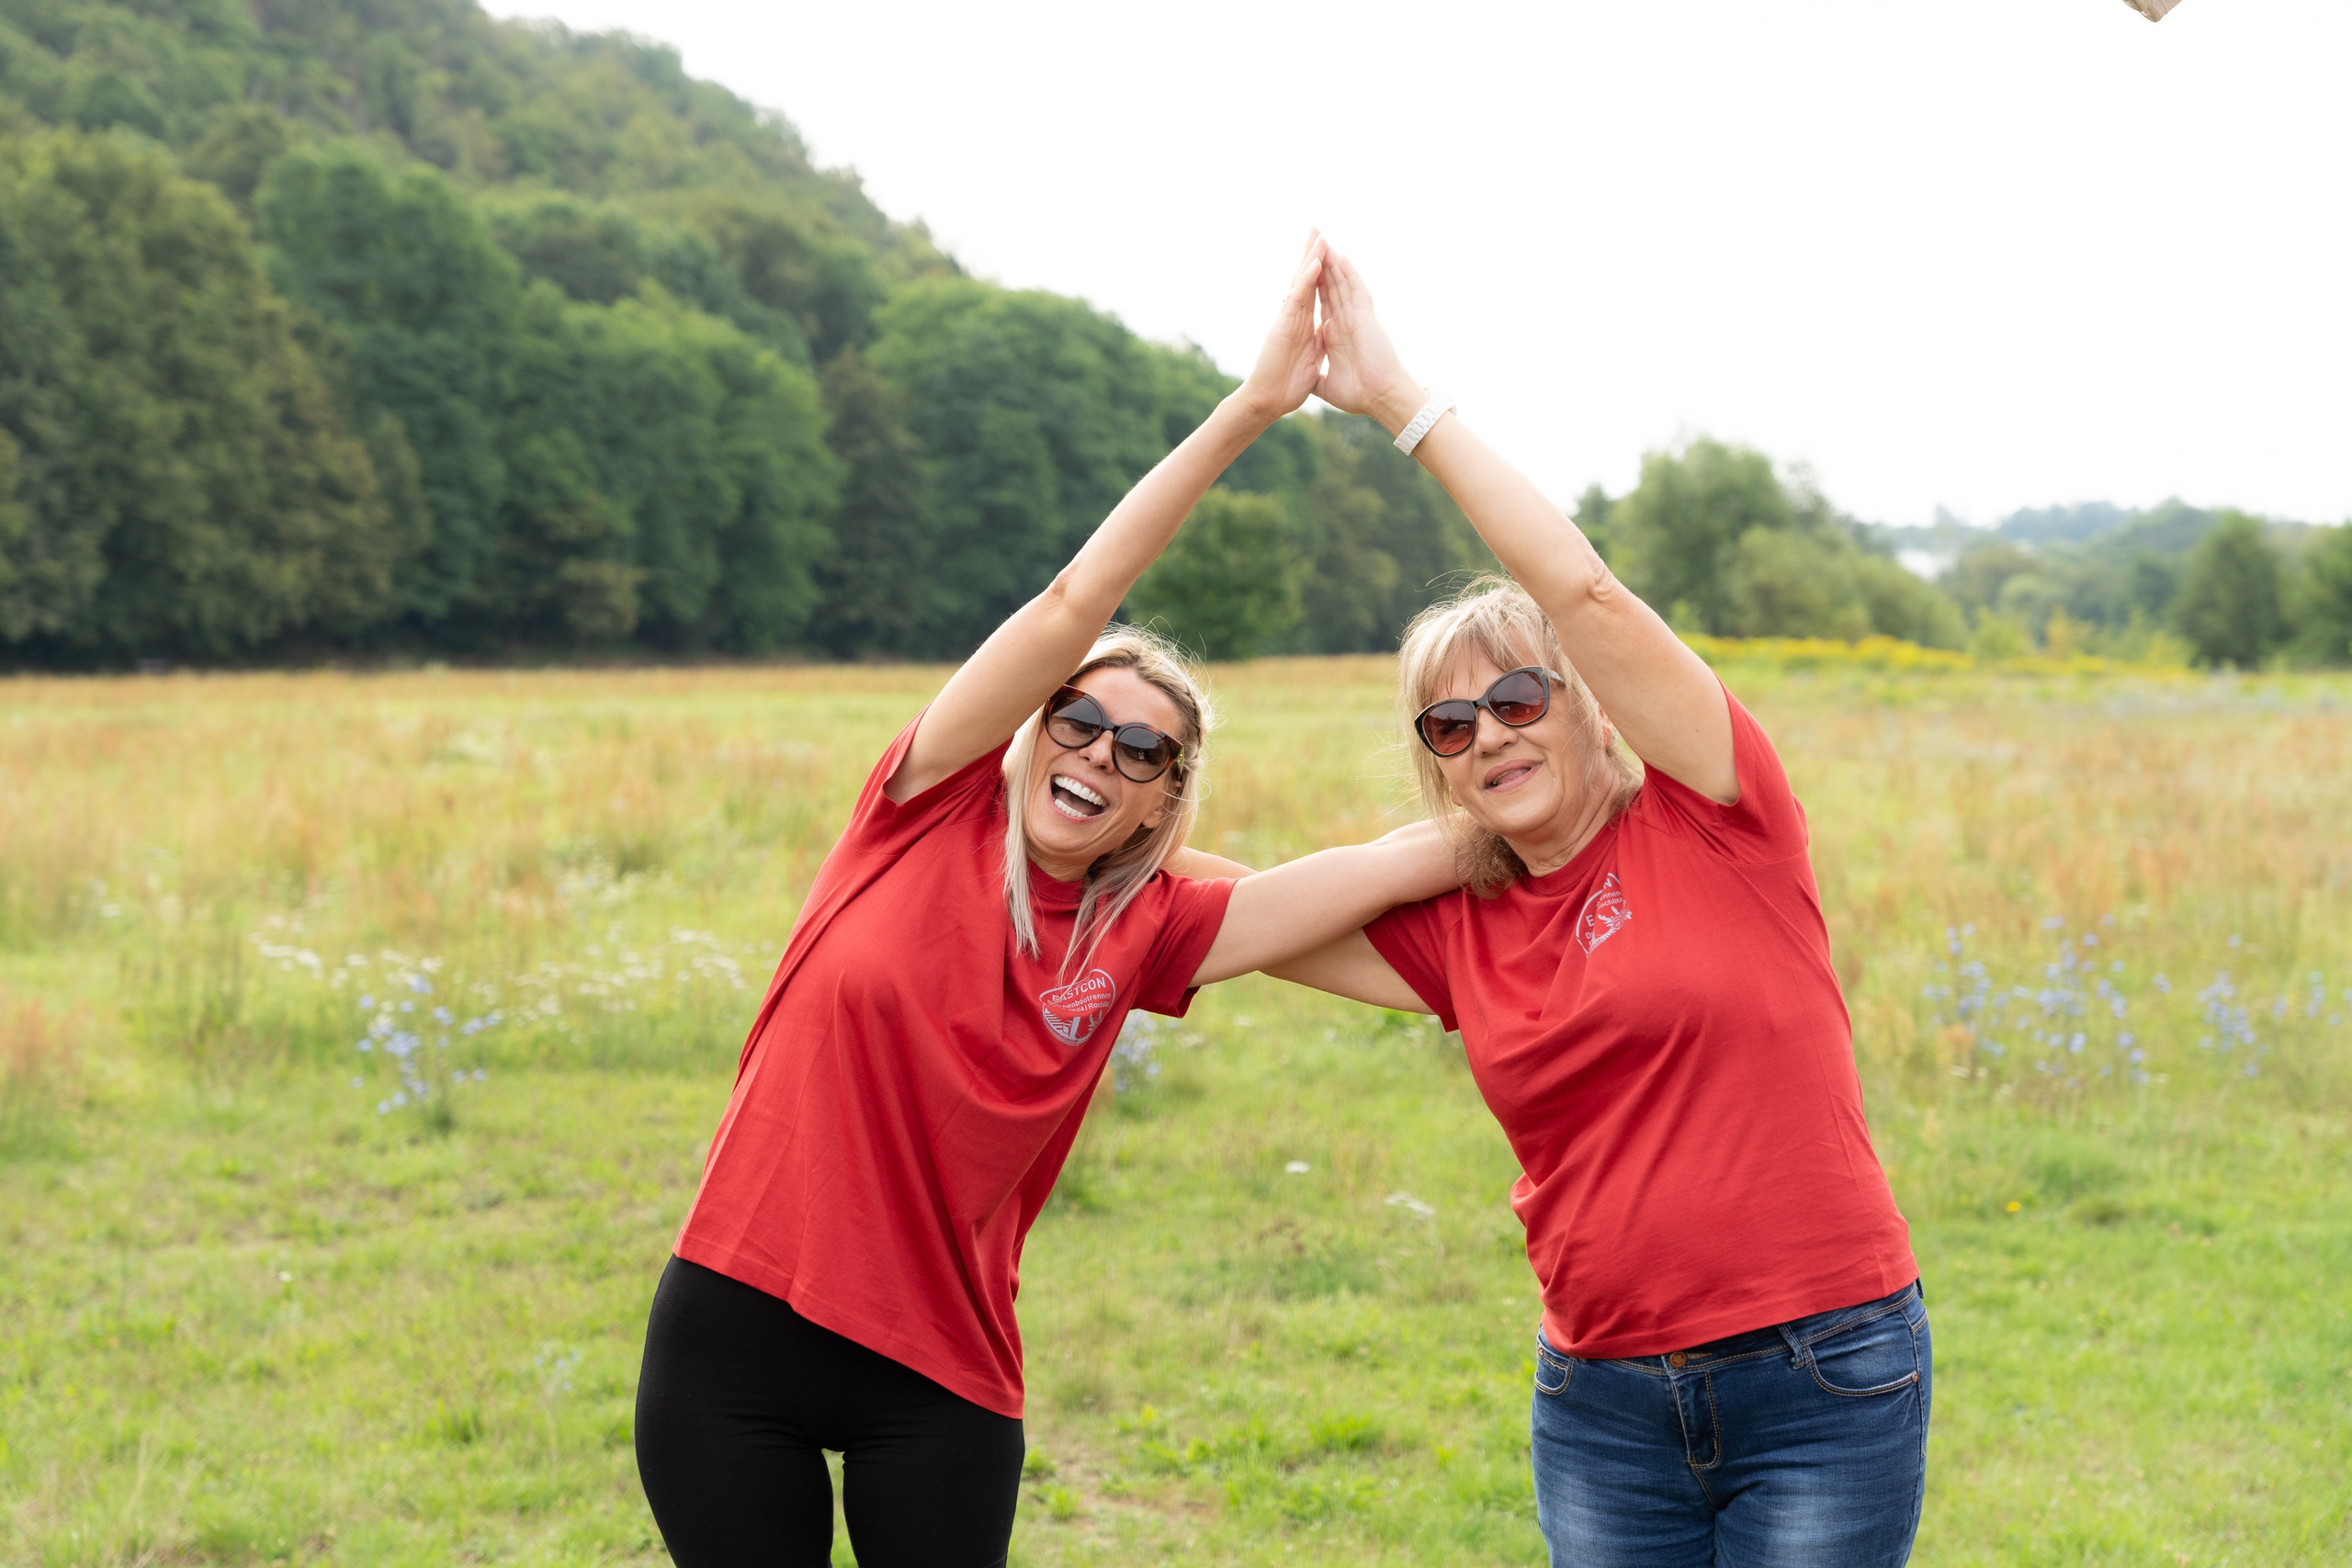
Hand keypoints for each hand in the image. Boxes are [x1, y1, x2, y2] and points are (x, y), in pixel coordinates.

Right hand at [1232, 231, 1328, 423]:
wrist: (1268, 402)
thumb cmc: (1285, 386)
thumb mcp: (1311, 359)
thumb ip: (1317, 342)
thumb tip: (1327, 331)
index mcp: (1303, 324)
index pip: (1314, 290)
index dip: (1321, 270)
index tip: (1329, 251)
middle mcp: (1294, 316)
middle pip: (1306, 278)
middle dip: (1313, 253)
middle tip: (1318, 228)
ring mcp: (1288, 319)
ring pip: (1302, 281)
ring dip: (1311, 257)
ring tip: (1320, 235)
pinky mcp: (1283, 325)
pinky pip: (1298, 297)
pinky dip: (1307, 279)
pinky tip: (1316, 261)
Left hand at [1314, 251, 1423, 434]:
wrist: (1380, 399)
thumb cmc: (1360, 395)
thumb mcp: (1327, 385)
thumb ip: (1317, 376)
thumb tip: (1308, 379)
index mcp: (1336, 334)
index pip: (1322, 302)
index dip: (1312, 285)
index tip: (1302, 269)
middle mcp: (1346, 321)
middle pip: (1331, 286)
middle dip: (1321, 264)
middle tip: (1312, 242)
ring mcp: (1357, 317)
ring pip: (1342, 283)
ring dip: (1332, 262)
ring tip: (1323, 239)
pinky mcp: (1366, 318)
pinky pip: (1356, 290)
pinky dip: (1349, 273)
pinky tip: (1341, 256)